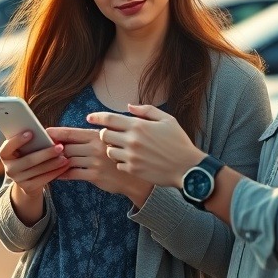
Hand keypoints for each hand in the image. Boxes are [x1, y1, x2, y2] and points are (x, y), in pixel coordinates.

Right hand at [0, 130, 69, 196]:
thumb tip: (48, 135)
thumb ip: (31, 142)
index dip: (18, 140)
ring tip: (65, 157)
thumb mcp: (25, 149)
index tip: (31, 132)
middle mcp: (9, 168)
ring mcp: (18, 180)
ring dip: (54, 163)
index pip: (8, 147)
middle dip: (46, 153)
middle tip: (60, 146)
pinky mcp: (28, 188)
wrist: (27, 180)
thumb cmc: (28, 156)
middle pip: (29, 160)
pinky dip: (56, 172)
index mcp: (5, 155)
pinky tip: (65, 166)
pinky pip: (44, 179)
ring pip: (39, 170)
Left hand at [48, 127, 153, 204]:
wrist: (140, 179)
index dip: (58, 132)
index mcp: (101, 134)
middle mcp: (97, 146)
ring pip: (68, 159)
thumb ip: (112, 124)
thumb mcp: (126, 134)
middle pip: (67, 145)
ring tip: (44, 159)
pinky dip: (63, 174)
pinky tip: (56, 174)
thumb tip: (111, 112)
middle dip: (53, 146)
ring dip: (56, 160)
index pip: (73, 132)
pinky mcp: (95, 175)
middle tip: (40, 146)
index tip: (46, 131)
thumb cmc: (131, 154)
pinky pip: (73, 174)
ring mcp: (96, 161)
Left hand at [88, 104, 205, 187]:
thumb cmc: (179, 142)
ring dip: (112, 148)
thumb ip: (146, 111)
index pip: (109, 119)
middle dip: (106, 133)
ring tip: (123, 148)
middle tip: (113, 135)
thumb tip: (128, 107)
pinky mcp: (133, 170)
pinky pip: (117, 164)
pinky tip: (131, 160)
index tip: (89, 117)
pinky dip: (121, 162)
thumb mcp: (167, 120)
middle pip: (105, 135)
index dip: (97, 117)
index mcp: (139, 126)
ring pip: (108, 151)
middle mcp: (132, 141)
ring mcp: (131, 156)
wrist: (187, 168)